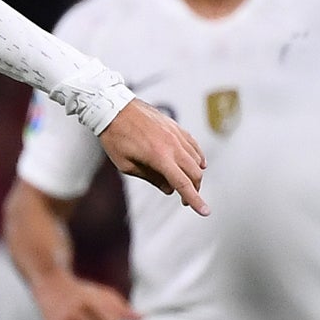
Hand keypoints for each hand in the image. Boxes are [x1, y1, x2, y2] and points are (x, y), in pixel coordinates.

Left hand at [98, 100, 208, 214]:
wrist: (113, 108)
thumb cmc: (115, 138)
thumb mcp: (126, 165)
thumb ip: (151, 178)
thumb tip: (169, 189)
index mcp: (159, 157)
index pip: (183, 184)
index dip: (195, 200)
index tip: (205, 212)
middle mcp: (172, 145)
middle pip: (194, 173)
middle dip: (194, 189)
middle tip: (185, 199)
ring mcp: (176, 134)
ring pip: (197, 159)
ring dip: (195, 174)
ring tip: (185, 182)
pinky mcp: (175, 127)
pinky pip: (193, 144)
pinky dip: (198, 157)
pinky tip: (198, 163)